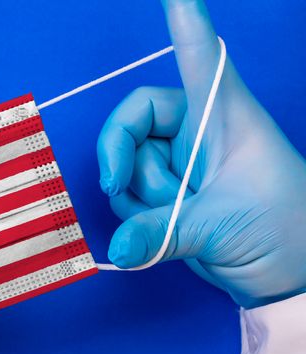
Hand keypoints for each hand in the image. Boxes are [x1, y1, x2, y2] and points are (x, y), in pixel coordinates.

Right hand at [97, 0, 305, 307]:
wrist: (290, 276)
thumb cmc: (285, 231)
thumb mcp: (223, 227)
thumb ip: (161, 235)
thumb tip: (116, 247)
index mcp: (225, 117)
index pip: (200, 57)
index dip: (184, 20)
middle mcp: (198, 132)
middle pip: (132, 121)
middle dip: (123, 160)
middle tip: (118, 188)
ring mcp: (180, 165)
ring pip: (127, 169)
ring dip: (140, 201)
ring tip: (182, 218)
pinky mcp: (166, 198)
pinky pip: (127, 200)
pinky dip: (136, 219)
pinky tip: (167, 231)